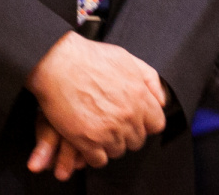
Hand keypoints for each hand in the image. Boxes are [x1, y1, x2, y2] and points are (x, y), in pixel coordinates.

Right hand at [25, 32, 167, 171]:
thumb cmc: (88, 57)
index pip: (156, 124)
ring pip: (118, 151)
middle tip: (110, 122)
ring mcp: (109, 130)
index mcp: (139, 96)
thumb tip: (161, 100)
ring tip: (96, 128)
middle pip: (137, 140)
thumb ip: (149, 78)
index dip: (145, 122)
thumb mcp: (126, 58)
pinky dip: (93, 154)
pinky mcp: (88, 141)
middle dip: (126, 133)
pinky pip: (99, 160)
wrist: (57, 62)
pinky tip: (86, 140)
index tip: (133, 119)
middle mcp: (128, 115)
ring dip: (108, 143)